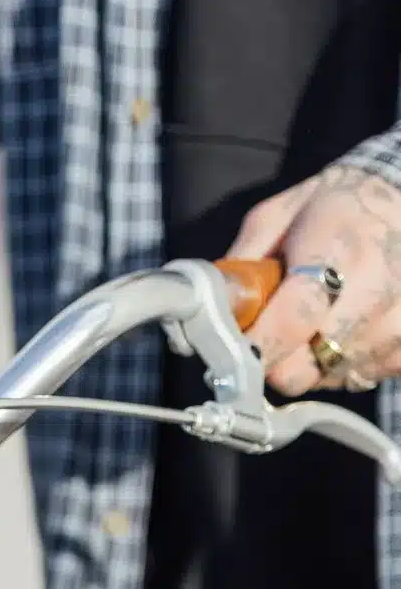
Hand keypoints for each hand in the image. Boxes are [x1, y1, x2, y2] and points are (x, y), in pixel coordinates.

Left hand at [229, 160, 400, 394]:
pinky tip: (342, 328)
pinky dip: (338, 364)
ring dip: (307, 362)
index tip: (233, 350)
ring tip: (316, 320)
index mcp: (337, 251)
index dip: (254, 347)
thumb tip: (206, 312)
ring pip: (324, 381)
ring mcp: (395, 327)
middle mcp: (374, 293)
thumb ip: (240, 268)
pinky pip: (353, 380)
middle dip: (274, 360)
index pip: (292, 321)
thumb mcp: (278, 217)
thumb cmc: (337, 207)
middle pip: (302, 370)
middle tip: (271, 333)